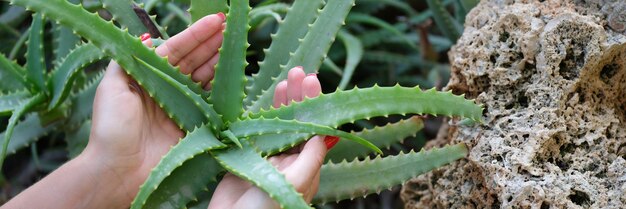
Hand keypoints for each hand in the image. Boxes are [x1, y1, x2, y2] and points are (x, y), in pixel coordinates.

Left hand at [84, 13, 225, 205]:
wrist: (118, 169)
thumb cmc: (112, 128)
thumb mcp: (112, 87)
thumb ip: (128, 61)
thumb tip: (148, 40)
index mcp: (148, 78)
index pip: (176, 50)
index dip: (195, 35)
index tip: (215, 21)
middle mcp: (167, 91)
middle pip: (194, 62)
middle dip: (212, 44)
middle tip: (230, 30)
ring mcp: (182, 109)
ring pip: (205, 80)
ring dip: (219, 63)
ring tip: (235, 46)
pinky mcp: (193, 128)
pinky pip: (211, 106)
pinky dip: (223, 92)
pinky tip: (233, 78)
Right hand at [208, 67, 328, 208]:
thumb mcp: (294, 183)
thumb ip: (310, 158)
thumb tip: (328, 133)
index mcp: (307, 166)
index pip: (316, 128)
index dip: (315, 105)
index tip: (313, 82)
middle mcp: (291, 160)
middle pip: (299, 122)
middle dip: (301, 97)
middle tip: (300, 72)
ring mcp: (269, 158)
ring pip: (279, 123)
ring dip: (283, 102)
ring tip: (286, 80)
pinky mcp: (248, 157)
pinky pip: (257, 131)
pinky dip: (262, 114)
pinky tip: (265, 99)